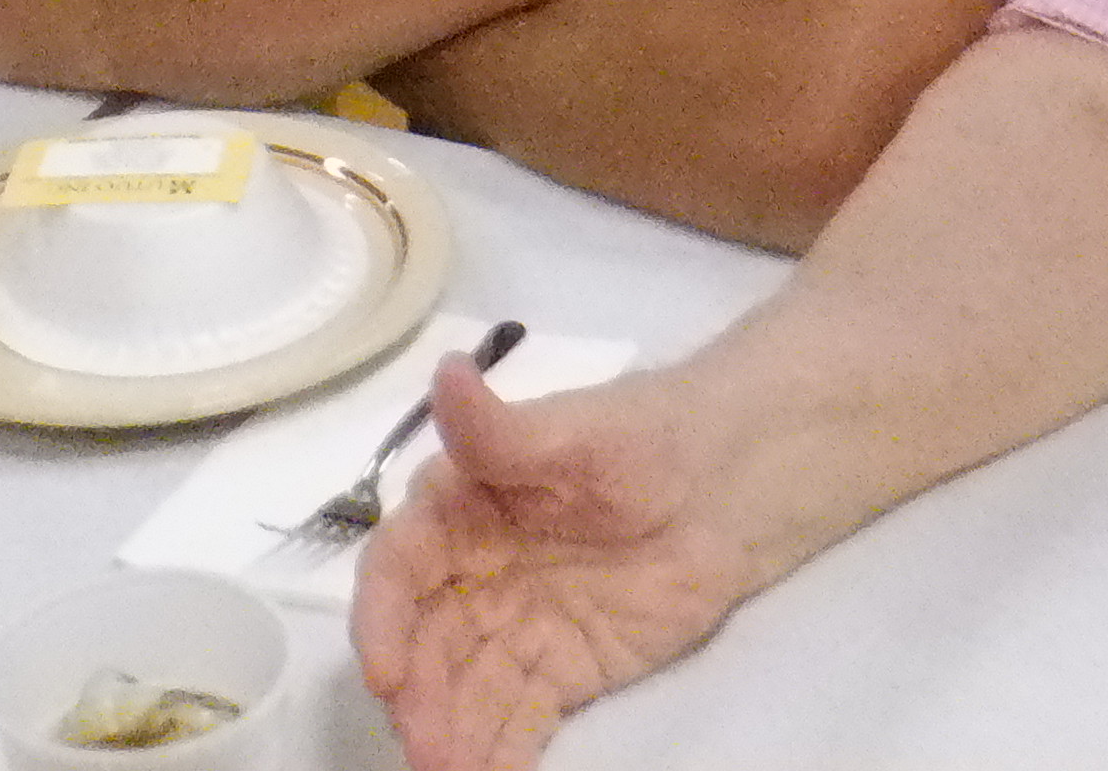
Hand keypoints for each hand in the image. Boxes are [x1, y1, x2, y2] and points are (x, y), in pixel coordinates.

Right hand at [354, 362, 767, 770]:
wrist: (725, 485)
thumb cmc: (639, 440)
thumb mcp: (572, 429)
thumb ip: (502, 426)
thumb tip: (447, 374)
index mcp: (455, 508)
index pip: (399, 566)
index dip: (382, 617)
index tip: (384, 669)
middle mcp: (469, 574)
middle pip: (425, 643)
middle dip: (417, 698)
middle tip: (423, 750)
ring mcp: (513, 627)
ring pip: (464, 690)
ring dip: (448, 735)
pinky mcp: (559, 671)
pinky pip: (518, 719)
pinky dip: (497, 756)